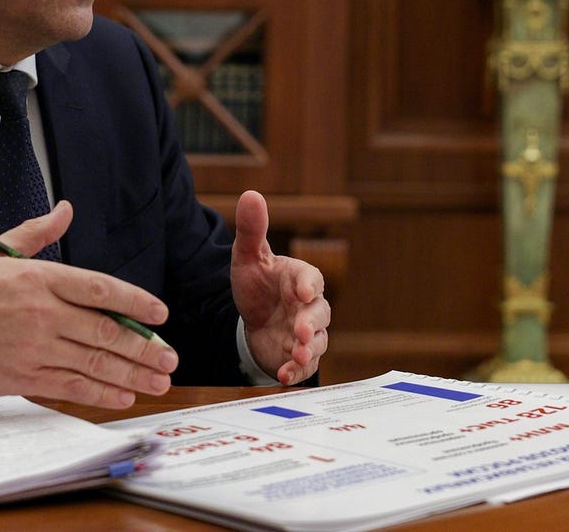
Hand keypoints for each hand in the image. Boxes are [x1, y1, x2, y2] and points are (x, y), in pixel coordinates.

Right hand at [0, 201, 177, 407]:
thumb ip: (35, 233)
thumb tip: (65, 209)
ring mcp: (29, 348)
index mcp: (36, 277)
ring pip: (93, 364)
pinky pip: (68, 387)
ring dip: (131, 375)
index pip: (100, 288)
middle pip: (105, 332)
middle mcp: (39, 313)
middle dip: (144, 348)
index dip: (136, 302)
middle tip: (171, 359)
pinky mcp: (17, 377)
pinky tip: (122, 396)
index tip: (160, 313)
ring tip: (158, 382)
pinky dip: (98, 393)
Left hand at [231, 190, 330, 384]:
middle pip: (320, 314)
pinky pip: (305, 368)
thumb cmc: (257, 284)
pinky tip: (283, 376)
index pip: (312, 278)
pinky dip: (296, 373)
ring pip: (318, 342)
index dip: (310, 284)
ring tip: (296, 354)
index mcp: (300, 279)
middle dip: (312, 323)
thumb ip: (251, 229)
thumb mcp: (248, 256)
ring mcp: (307, 334)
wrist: (254, 318)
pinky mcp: (298, 356)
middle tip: (300, 330)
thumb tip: (251, 194)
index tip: (303, 291)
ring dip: (308, 350)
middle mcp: (308, 307)